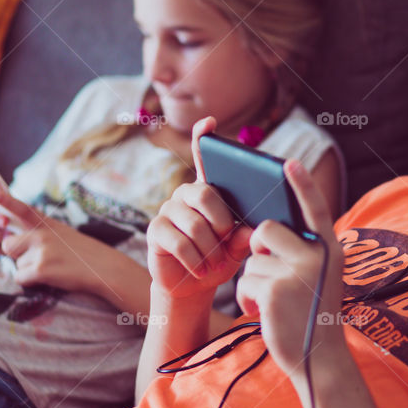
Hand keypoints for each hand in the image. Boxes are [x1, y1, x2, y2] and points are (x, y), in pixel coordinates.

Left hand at [0, 188, 110, 293]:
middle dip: (17, 254)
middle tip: (39, 258)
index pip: (23, 209)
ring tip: (52, 268)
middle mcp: (42, 234)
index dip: (6, 200)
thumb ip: (41, 232)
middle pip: (8, 244)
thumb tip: (15, 242)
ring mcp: (41, 251)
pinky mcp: (41, 269)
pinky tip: (50, 278)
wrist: (106, 268)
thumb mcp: (64, 234)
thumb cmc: (86, 254)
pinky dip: (31, 282)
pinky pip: (20, 278)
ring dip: (28, 270)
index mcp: (48, 224)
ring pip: (16, 264)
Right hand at [146, 117, 252, 298]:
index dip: (204, 138)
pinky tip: (200, 270)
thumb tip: (251, 229)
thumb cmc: (219, 259)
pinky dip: (196, 261)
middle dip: (222, 223)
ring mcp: (168, 209)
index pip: (203, 158)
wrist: (193, 286)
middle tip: (226, 242)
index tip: (209, 121)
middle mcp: (186, 194)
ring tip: (214, 263)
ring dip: (210, 250)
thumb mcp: (238, 248)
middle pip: (206, 194)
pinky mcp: (155, 230)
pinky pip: (180, 243)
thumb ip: (245, 236)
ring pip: (195, 224)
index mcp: (208, 190)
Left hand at [236, 159, 346, 377]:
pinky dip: (247, 299)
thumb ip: (303, 251)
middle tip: (272, 275)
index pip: (315, 209)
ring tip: (273, 302)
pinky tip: (265, 312)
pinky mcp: (276, 289)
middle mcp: (317, 255)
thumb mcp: (317, 277)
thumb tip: (267, 230)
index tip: (289, 162)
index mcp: (330, 248)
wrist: (318, 358)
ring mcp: (298, 272)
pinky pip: (245, 281)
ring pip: (253, 260)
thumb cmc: (311, 313)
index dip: (302, 184)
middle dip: (260, 251)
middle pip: (267, 231)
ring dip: (254, 283)